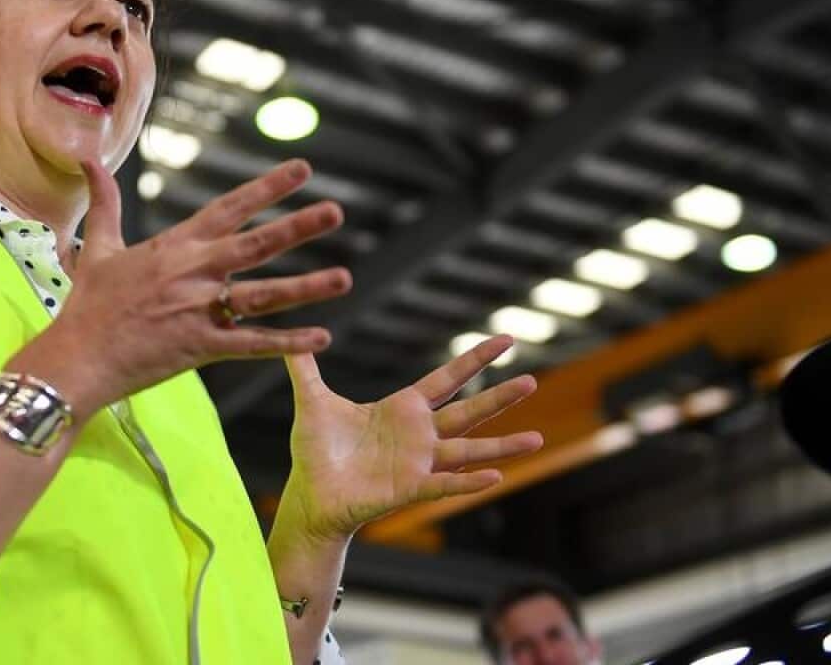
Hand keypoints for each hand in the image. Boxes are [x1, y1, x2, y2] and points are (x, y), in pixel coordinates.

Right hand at [26, 159, 351, 416]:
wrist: (78, 357)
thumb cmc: (88, 305)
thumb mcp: (97, 248)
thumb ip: (104, 203)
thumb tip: (89, 161)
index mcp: (176, 247)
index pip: (229, 208)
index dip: (267, 187)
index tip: (302, 170)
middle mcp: (193, 272)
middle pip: (255, 244)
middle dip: (298, 226)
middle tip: (336, 212)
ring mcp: (200, 310)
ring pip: (262, 295)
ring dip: (306, 287)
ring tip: (345, 278)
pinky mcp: (201, 347)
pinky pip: (253, 345)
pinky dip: (288, 343)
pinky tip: (322, 338)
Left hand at [277, 335, 542, 542]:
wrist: (310, 497)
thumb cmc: (315, 452)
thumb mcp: (311, 402)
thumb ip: (304, 368)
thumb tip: (293, 334)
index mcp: (402, 409)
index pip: (447, 379)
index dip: (476, 360)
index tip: (506, 340)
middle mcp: (419, 435)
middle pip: (468, 411)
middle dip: (500, 397)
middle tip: (533, 381)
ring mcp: (419, 463)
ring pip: (468, 451)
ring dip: (502, 447)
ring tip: (537, 439)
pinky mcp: (410, 489)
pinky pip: (445, 484)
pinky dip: (469, 482)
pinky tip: (495, 477)